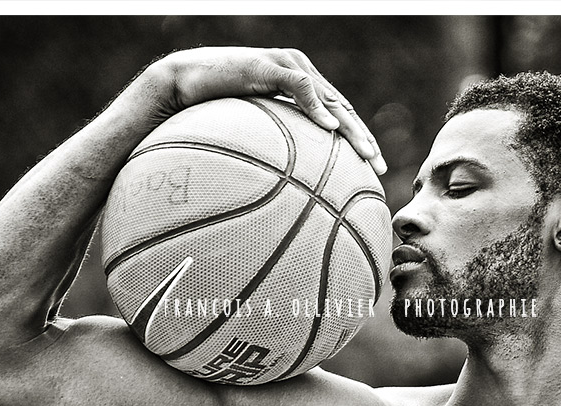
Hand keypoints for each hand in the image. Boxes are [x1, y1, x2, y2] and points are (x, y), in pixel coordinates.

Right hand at [139, 47, 386, 173]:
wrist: (181, 82)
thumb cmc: (212, 109)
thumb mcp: (252, 130)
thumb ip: (274, 143)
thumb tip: (285, 184)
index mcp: (300, 85)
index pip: (338, 114)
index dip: (358, 140)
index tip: (373, 169)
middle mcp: (299, 71)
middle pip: (341, 108)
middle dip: (363, 139)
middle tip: (379, 167)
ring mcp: (286, 65)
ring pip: (328, 98)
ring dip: (349, 127)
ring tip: (365, 152)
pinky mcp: (267, 64)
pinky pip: (299, 86)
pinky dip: (316, 107)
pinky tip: (329, 129)